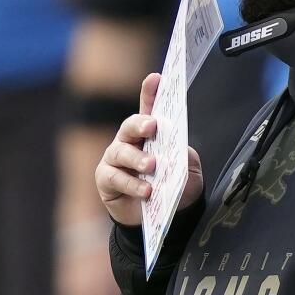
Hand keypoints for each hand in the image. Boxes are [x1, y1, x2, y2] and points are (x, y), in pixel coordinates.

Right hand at [95, 73, 202, 226]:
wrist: (166, 217)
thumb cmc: (176, 187)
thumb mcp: (188, 172)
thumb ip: (184, 159)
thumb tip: (179, 152)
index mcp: (151, 134)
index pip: (150, 109)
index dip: (151, 92)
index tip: (157, 78)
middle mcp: (130, 140)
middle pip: (130, 125)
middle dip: (141, 123)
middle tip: (152, 126)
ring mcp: (115, 158)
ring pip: (120, 151)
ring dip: (137, 158)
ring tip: (152, 166)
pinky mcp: (106, 178)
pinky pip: (115, 177)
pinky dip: (132, 183)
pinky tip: (146, 190)